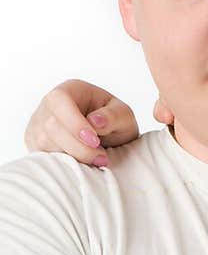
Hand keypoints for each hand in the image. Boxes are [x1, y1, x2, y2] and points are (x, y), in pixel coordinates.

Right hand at [25, 80, 139, 165]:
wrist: (107, 140)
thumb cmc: (114, 123)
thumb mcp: (124, 115)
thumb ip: (114, 115)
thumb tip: (95, 121)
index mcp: (69, 90)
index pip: (60, 101)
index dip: (74, 123)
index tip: (95, 141)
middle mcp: (48, 106)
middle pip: (51, 126)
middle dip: (78, 147)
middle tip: (101, 158)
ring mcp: (38, 126)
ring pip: (45, 143)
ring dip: (73, 157)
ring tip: (96, 160)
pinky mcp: (36, 145)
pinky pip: (42, 157)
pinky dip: (63, 164)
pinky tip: (81, 163)